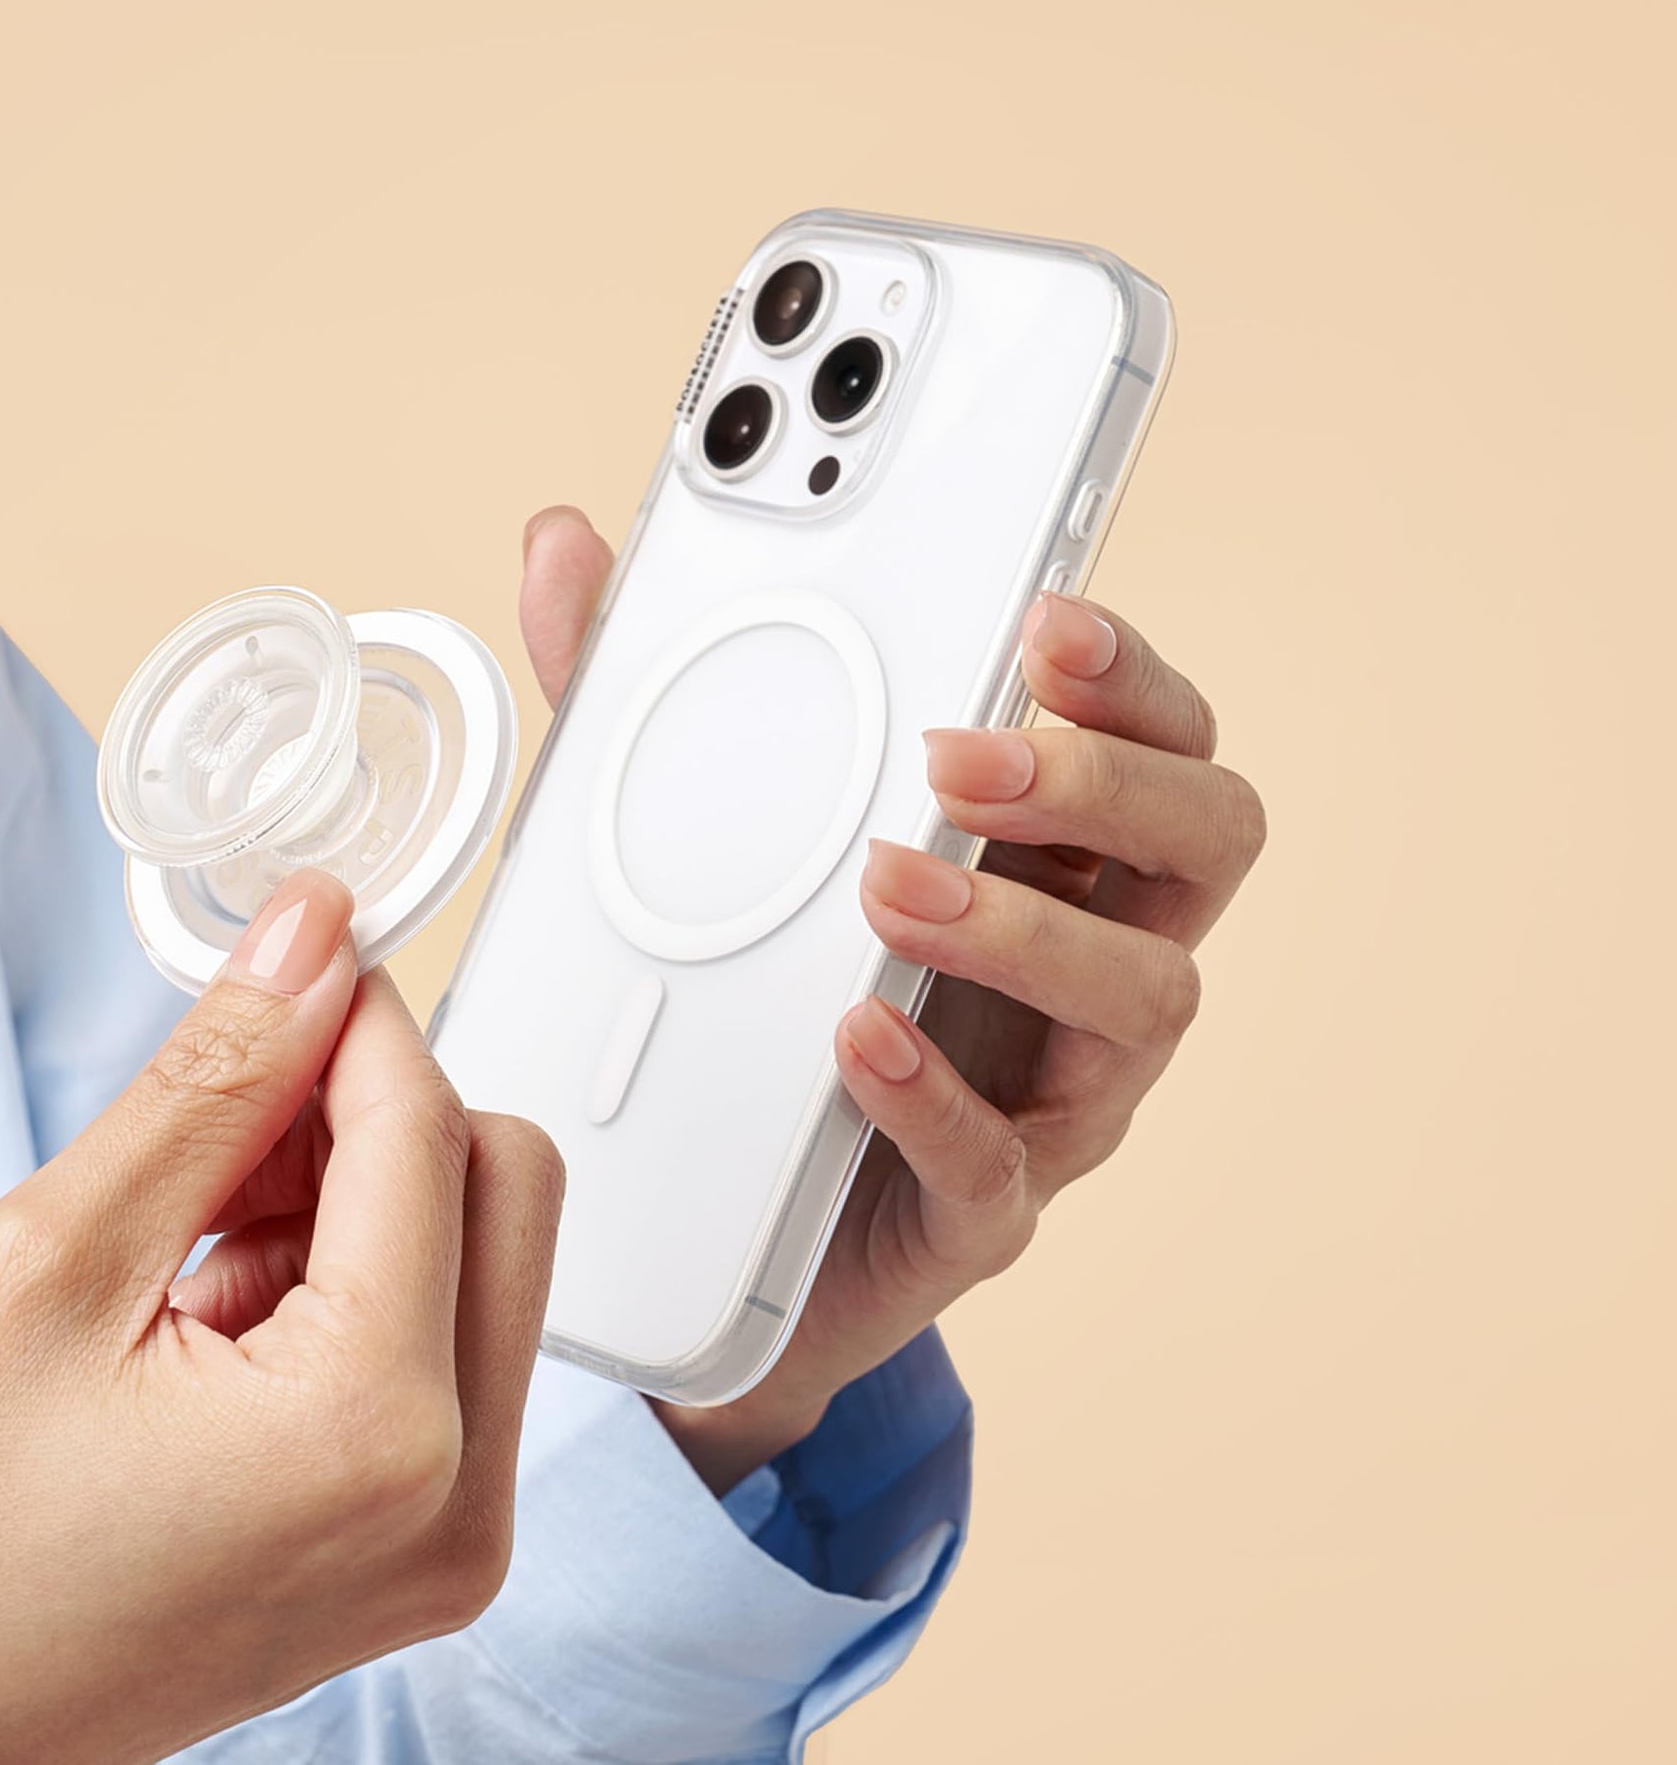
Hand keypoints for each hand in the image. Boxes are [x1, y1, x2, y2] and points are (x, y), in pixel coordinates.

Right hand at [0, 871, 562, 1764]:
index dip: (359, 1020)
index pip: (428, 1134)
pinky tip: (222, 1317)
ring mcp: (458, 1538)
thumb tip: (310, 947)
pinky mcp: (431, 1547)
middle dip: (374, 1120)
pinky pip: (453, 1344)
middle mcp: (459, 1501)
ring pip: (486, 1255)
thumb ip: (212, 1087)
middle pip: (504, 1186)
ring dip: (362, 1205)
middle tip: (229, 1129)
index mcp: (375, 1433)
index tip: (299, 957)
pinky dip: (359, 1286)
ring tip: (194, 1255)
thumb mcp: (50, 1264)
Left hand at [520, 508, 1264, 1489]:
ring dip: (1025, 929)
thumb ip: (638, 689)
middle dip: (1100, 780)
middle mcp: (1086, 955)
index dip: (1125, 673)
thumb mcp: (684, 824)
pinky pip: (1003, 1161)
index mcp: (1049, 848)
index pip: (1159, 734)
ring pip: (1143, 996)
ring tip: (888, 887)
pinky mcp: (985, 1209)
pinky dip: (937, 1095)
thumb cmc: (747, 994)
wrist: (709, 1219)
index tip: (1041, 623)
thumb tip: (562, 547)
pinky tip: (858, 1038)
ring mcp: (1055, 1090)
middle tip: (957, 758)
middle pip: (1205, 838)